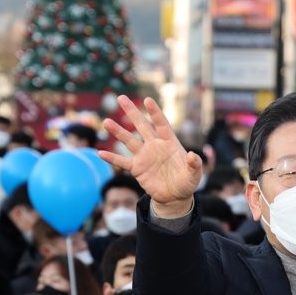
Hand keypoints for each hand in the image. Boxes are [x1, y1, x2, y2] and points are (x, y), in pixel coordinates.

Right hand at [99, 96, 202, 217]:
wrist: (175, 196)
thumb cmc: (186, 182)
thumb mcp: (194, 174)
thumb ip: (195, 164)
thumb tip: (192, 155)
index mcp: (169, 143)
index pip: (162, 124)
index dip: (155, 113)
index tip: (147, 100)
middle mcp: (155, 146)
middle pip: (142, 126)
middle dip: (132, 112)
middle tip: (121, 98)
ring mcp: (144, 156)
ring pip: (129, 141)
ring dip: (118, 132)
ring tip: (106, 122)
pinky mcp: (137, 168)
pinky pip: (123, 162)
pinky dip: (112, 158)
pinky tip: (101, 153)